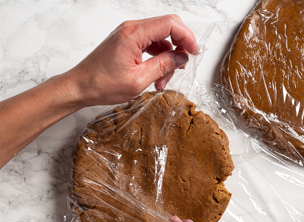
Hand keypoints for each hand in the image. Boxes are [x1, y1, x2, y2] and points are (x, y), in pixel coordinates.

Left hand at [61, 15, 198, 106]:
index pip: (170, 24)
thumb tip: (181, 58)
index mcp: (134, 34)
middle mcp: (131, 29)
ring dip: (167, 59)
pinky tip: (156, 77)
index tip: (194, 53)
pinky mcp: (127, 42)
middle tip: (181, 67)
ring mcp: (129, 35)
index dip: (187, 37)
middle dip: (179, 47)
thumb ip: (163, 66)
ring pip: (160, 39)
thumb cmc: (102, 84)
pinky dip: (158, 59)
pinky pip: (151, 45)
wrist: (80, 87)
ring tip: (162, 81)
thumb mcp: (138, 80)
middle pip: (167, 27)